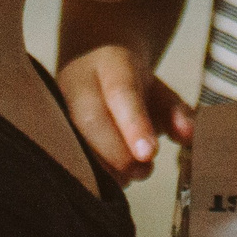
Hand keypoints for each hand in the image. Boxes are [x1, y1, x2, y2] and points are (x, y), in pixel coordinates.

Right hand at [55, 43, 192, 184]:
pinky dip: (88, 173)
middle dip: (118, 154)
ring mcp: (56, 104)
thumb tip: (189, 136)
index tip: (149, 153)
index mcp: (110, 63)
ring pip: (72, 141)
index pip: (121, 93)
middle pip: (91, 119)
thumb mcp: (158, 90)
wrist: (90, 59)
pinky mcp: (47, 128)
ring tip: (130, 174)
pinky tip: (108, 178)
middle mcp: (77, 81)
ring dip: (103, 168)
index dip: (134, 124)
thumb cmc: (129, 84)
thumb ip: (176, 112)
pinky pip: (63, 156)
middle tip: (143, 170)